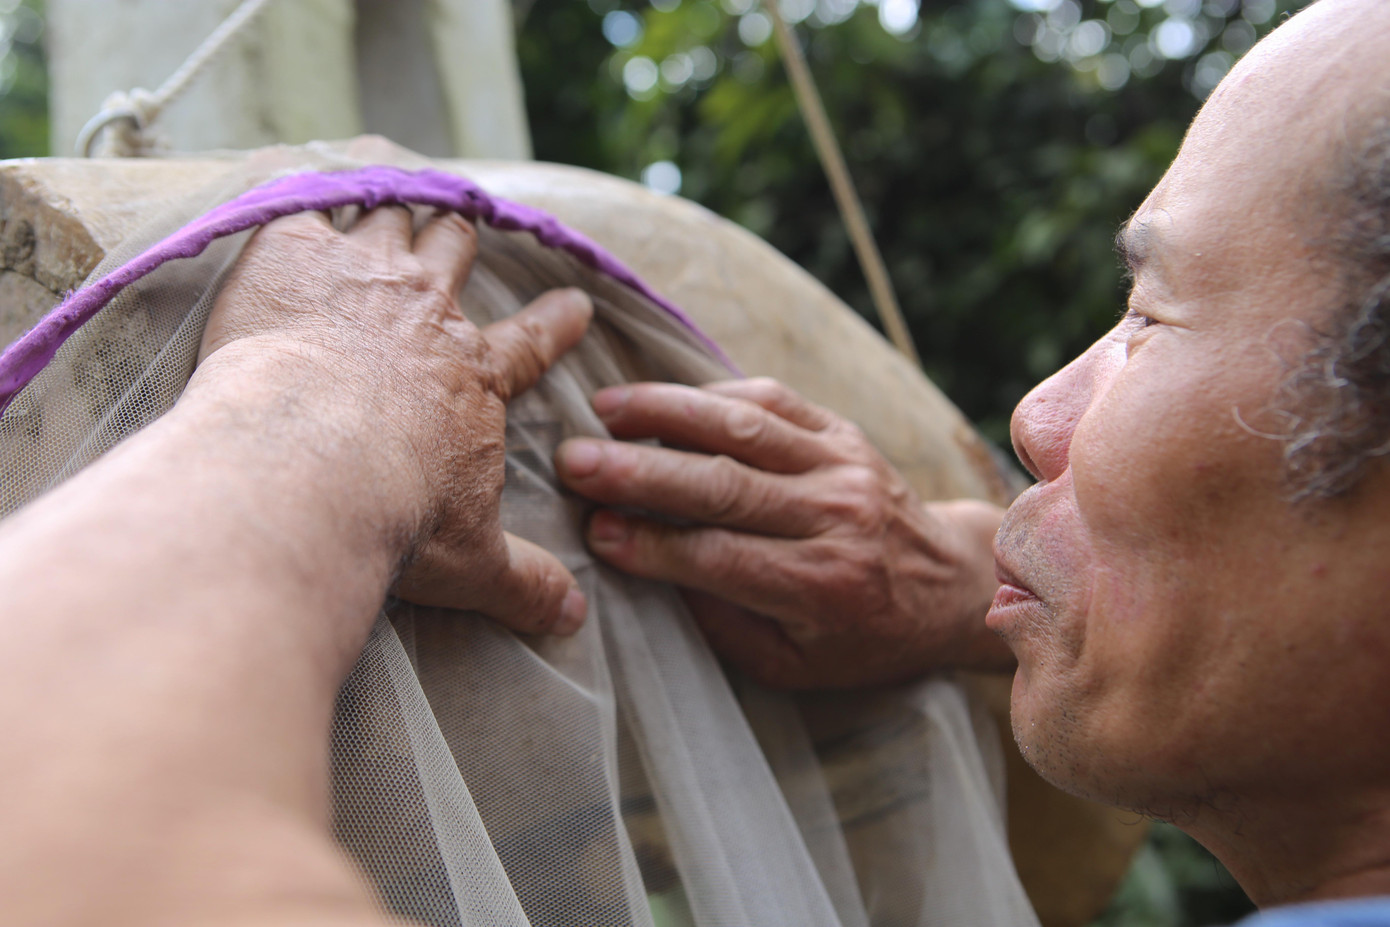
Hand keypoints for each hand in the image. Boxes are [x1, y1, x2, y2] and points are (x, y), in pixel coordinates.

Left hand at [197, 206, 593, 635]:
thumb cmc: (394, 513)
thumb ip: (524, 584)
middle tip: (459, 229)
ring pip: (388, 218)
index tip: (575, 303)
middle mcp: (426, 311)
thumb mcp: (471, 562)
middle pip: (452, 253)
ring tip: (383, 201)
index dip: (556, 322)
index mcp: (473, 375)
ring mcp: (361, 273)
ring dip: (390, 211)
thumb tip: (573, 621)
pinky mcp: (290, 257)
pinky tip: (292, 200)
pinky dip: (302, 200)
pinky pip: (302, 205)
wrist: (309, 463)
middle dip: (457, 239)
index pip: (531, 341)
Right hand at [554, 378, 1010, 687]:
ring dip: (666, 413)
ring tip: (603, 410)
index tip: (592, 530)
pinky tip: (663, 397)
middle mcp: (836, 517)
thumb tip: (651, 572)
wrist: (949, 586)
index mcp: (823, 586)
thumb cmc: (861, 638)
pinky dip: (713, 394)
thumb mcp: (794, 664)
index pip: (719, 557)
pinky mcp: (843, 432)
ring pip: (743, 428)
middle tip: (573, 461)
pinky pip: (772, 401)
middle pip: (723, 485)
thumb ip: (724, 623)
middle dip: (640, 471)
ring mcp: (844, 465)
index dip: (651, 543)